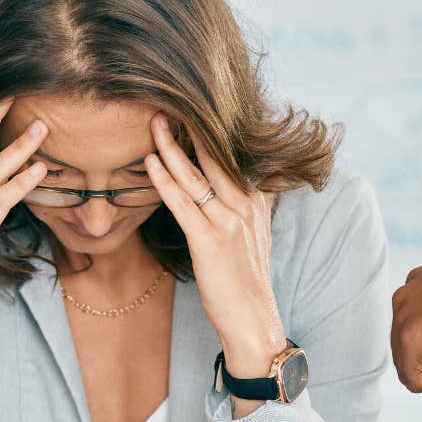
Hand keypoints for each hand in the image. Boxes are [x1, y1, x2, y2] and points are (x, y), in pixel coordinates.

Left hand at [143, 114, 283, 384]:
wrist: (253, 321)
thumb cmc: (248, 279)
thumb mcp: (261, 233)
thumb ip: (262, 199)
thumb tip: (271, 175)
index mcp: (254, 200)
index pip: (230, 156)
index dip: (209, 131)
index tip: (187, 107)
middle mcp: (244, 205)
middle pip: (214, 157)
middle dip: (189, 128)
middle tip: (165, 100)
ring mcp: (228, 222)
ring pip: (197, 175)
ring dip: (172, 146)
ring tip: (153, 121)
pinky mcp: (210, 241)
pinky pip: (183, 203)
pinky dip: (165, 180)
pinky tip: (150, 162)